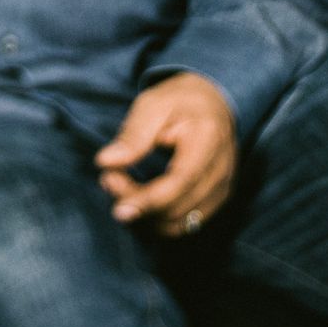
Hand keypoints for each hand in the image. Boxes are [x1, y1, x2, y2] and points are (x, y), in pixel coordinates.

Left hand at [94, 72, 237, 237]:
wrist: (212, 103)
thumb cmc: (178, 101)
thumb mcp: (151, 106)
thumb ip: (131, 136)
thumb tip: (105, 162)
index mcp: (208, 140)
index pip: (180, 183)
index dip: (146, 198)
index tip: (112, 193)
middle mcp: (222, 171)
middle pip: (176, 208)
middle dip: (136, 202)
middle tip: (108, 179)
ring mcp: (223, 189)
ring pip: (179, 224)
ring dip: (144, 216)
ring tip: (120, 187)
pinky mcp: (216, 201)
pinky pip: (185, 225)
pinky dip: (157, 220)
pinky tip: (138, 198)